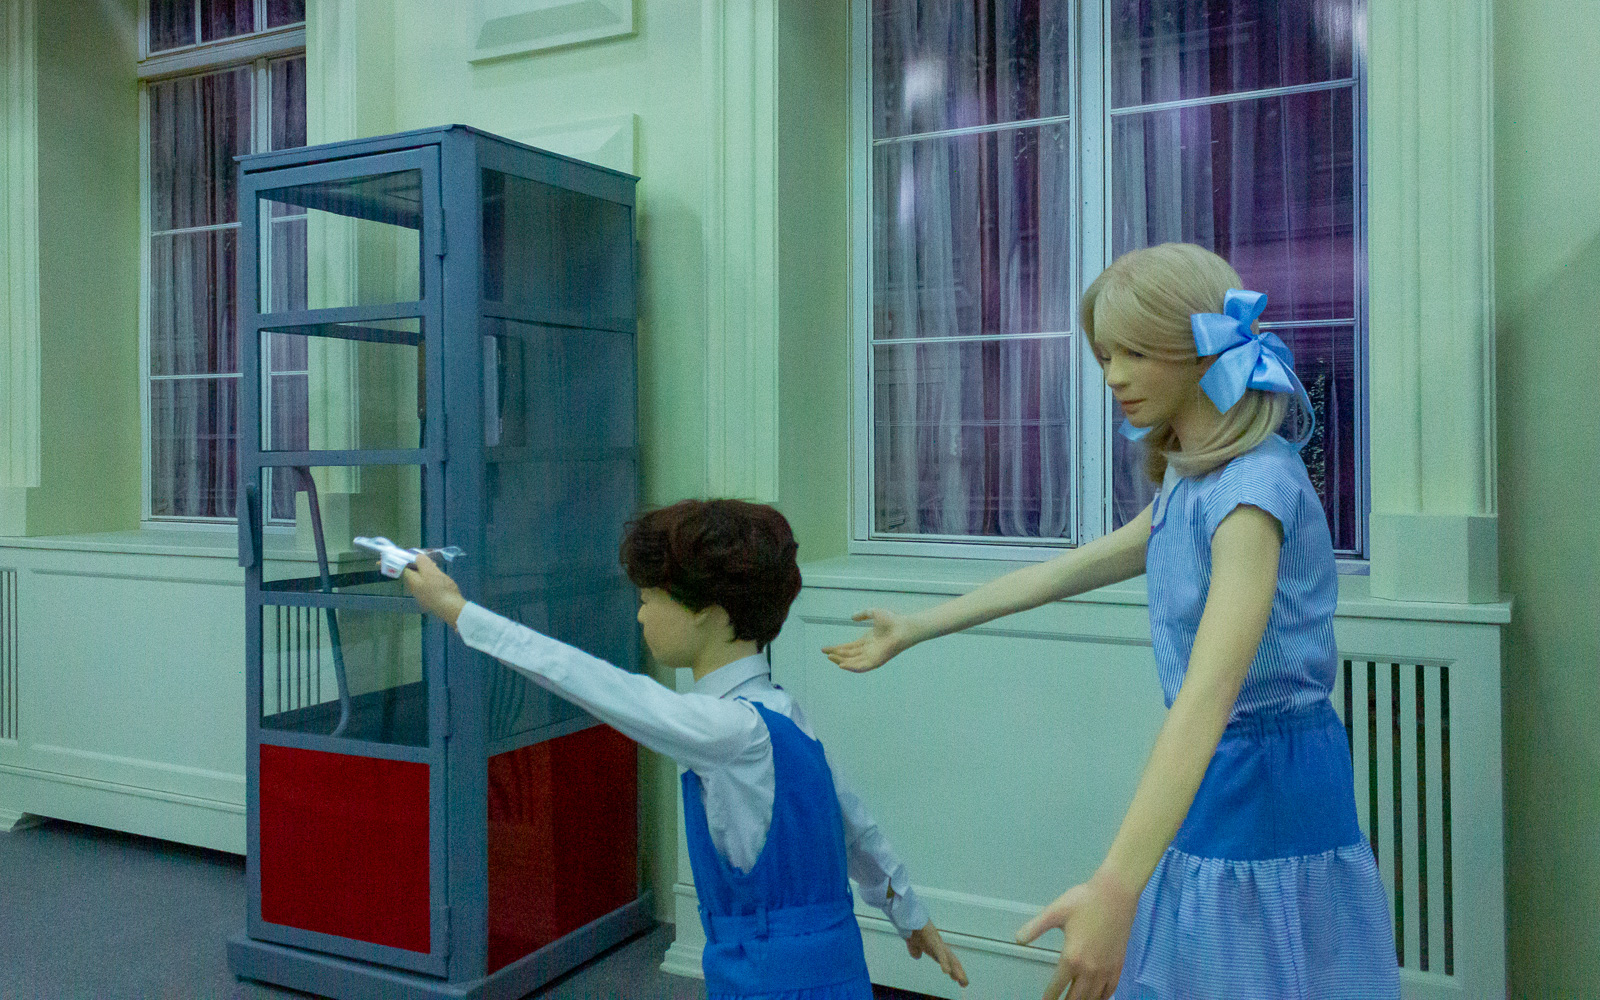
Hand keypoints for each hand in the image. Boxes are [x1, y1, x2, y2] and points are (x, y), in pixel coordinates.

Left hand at [401, 553, 465, 626]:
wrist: (451, 609)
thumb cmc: (440, 588)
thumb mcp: (431, 571)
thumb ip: (423, 562)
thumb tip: (418, 557)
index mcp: (412, 582)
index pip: (406, 569)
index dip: (412, 561)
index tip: (422, 558)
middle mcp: (414, 591)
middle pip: (414, 576)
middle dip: (422, 569)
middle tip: (433, 564)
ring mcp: (422, 598)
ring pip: (422, 583)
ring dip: (428, 576)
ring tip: (438, 573)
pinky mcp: (431, 603)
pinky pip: (428, 590)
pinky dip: (433, 585)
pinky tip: (442, 585)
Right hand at [821, 608, 918, 672]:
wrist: (903, 626)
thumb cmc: (892, 620)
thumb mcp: (873, 613)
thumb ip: (862, 614)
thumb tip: (852, 617)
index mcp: (867, 641)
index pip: (848, 647)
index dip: (836, 648)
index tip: (825, 649)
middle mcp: (868, 650)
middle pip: (848, 655)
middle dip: (836, 655)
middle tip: (825, 653)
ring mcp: (872, 656)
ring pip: (853, 662)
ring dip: (841, 661)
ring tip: (830, 658)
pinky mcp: (876, 661)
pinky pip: (861, 667)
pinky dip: (851, 667)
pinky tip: (841, 665)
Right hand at [906, 921, 968, 987]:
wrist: (910, 918)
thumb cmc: (912, 929)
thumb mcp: (913, 943)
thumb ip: (915, 950)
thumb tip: (917, 956)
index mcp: (936, 948)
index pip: (947, 960)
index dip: (953, 970)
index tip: (958, 979)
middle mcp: (940, 946)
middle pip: (952, 961)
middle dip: (959, 972)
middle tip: (964, 984)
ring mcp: (938, 944)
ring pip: (950, 959)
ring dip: (956, 970)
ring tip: (961, 981)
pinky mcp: (934, 942)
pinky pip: (940, 954)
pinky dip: (944, 963)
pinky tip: (946, 971)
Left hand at [1015, 869, 1141, 999]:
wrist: (1116, 893)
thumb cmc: (1085, 900)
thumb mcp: (1055, 911)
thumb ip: (1035, 927)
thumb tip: (1018, 939)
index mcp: (1072, 958)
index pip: (1057, 986)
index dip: (1049, 998)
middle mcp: (1090, 969)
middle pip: (1076, 998)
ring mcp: (1106, 969)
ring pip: (1094, 998)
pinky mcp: (1118, 965)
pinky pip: (1110, 990)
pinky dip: (1102, 998)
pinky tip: (1096, 998)